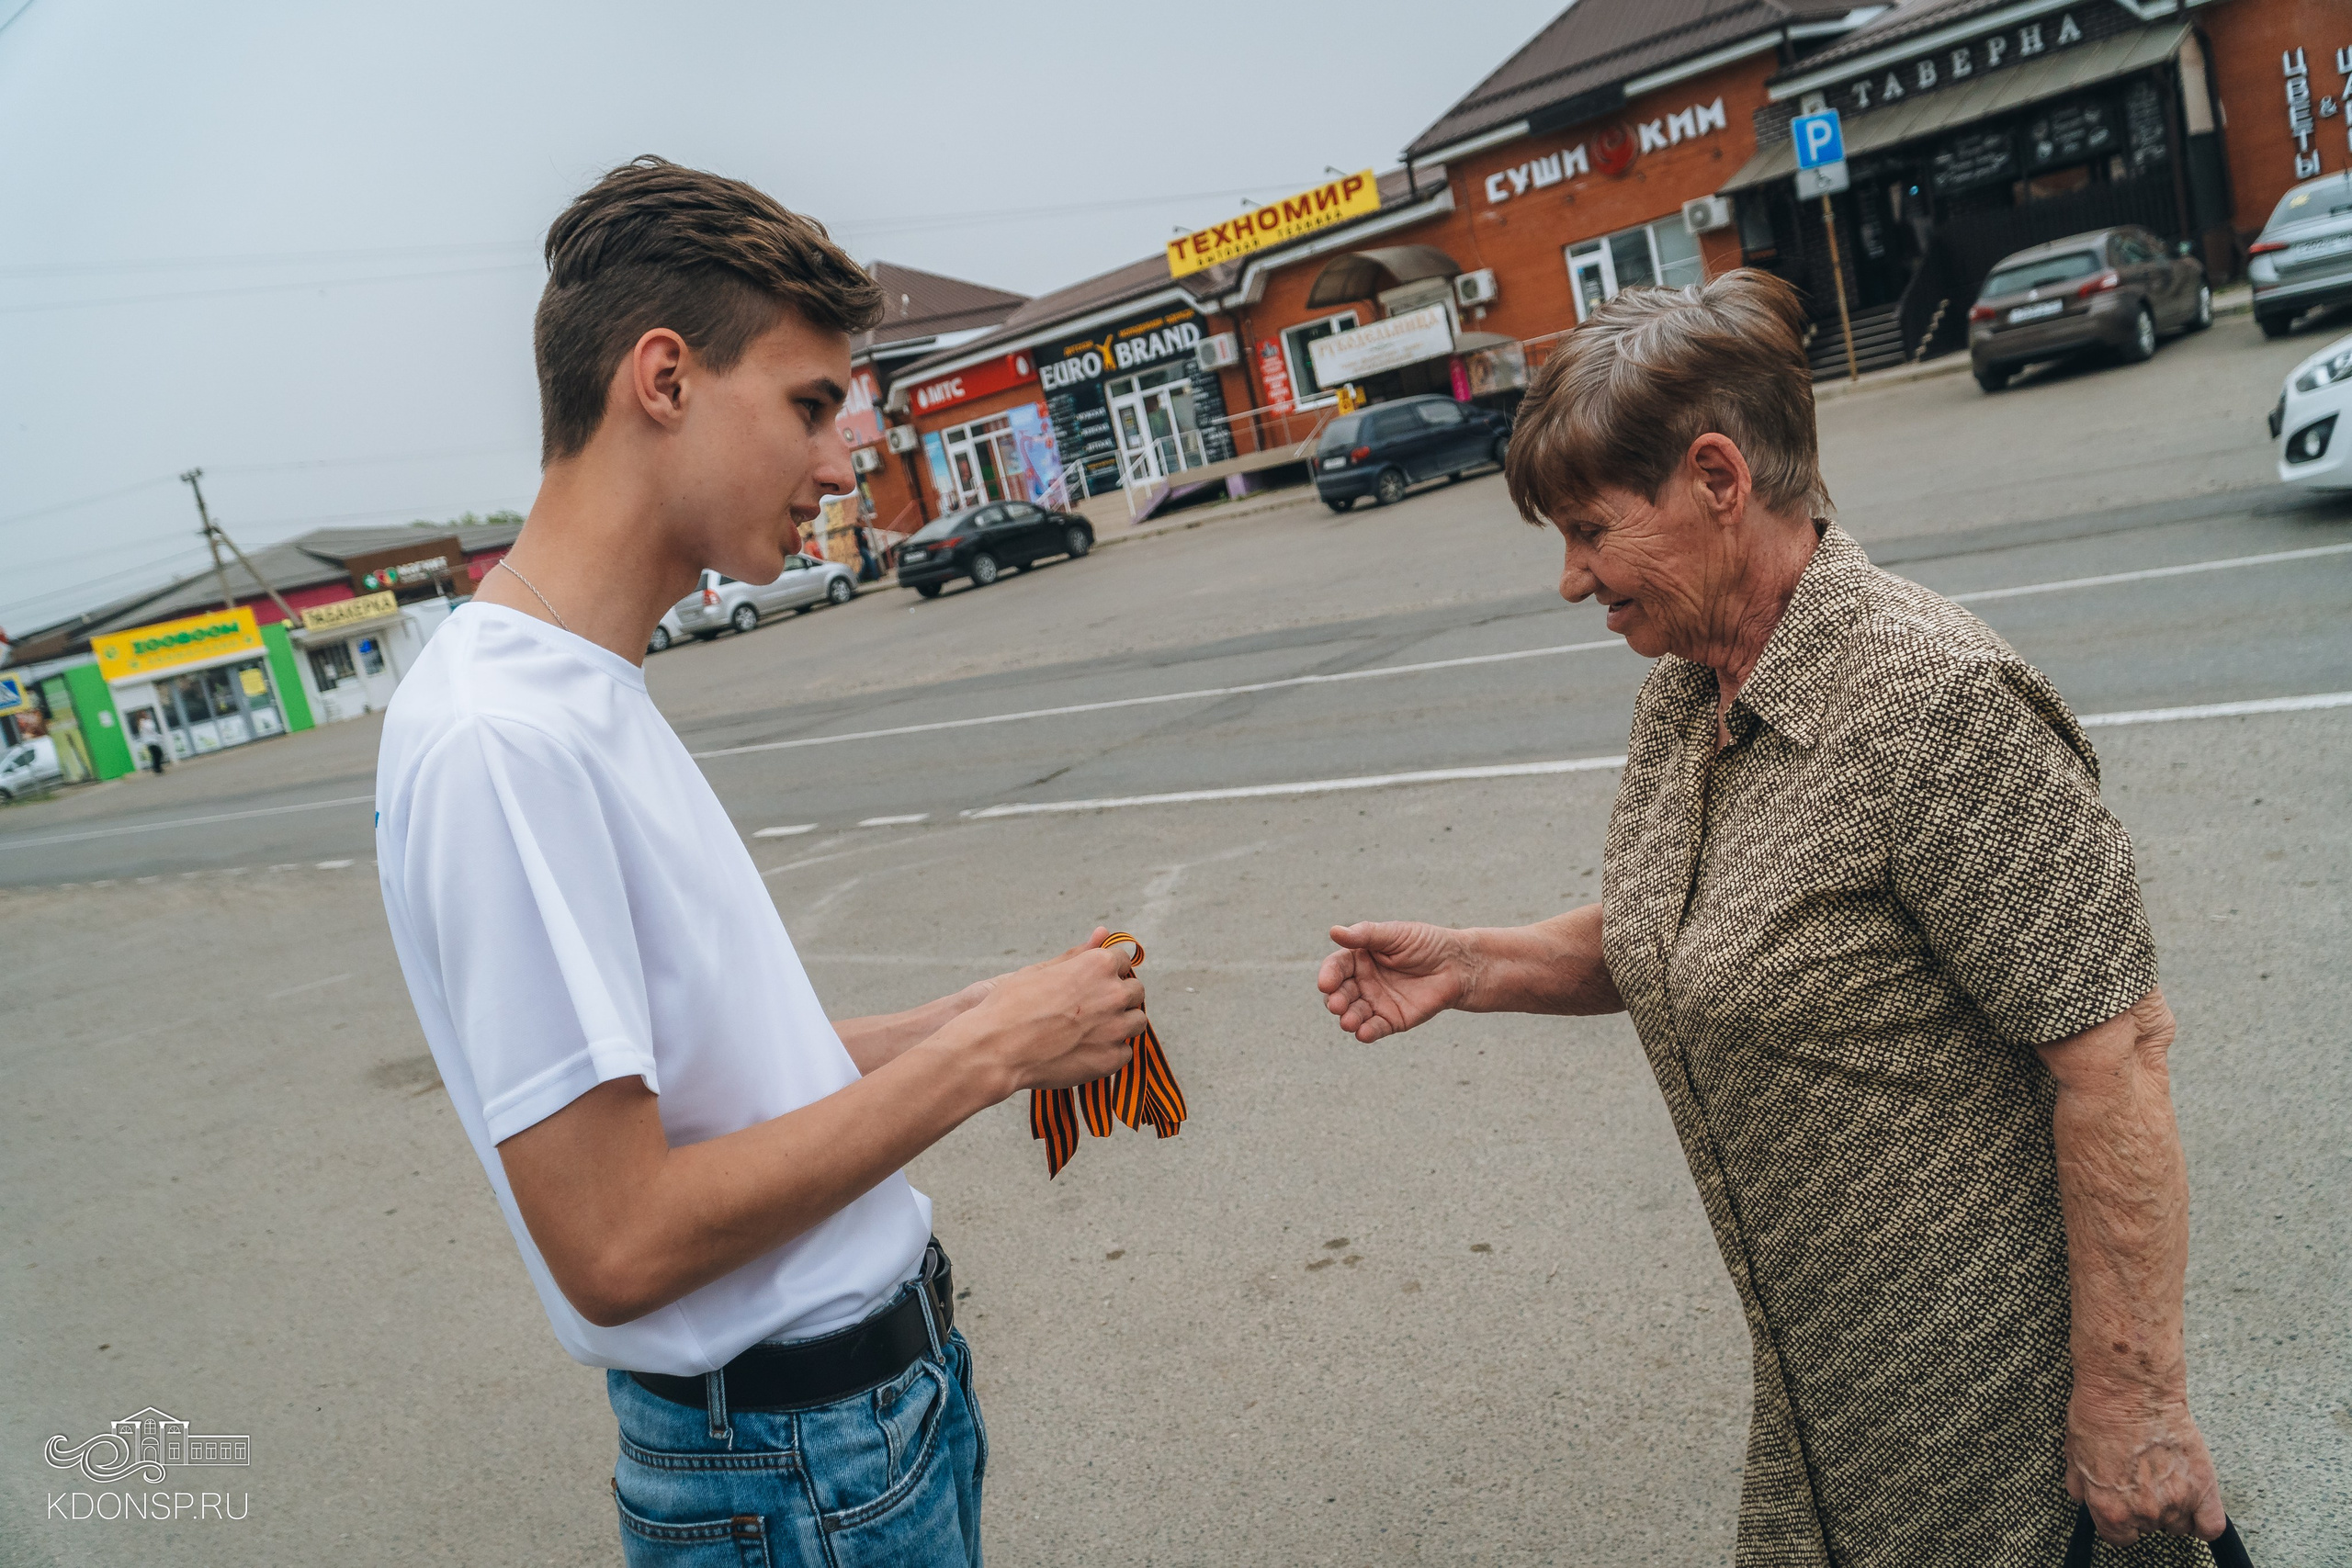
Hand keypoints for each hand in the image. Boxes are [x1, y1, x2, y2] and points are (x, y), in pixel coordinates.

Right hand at [949, 932, 1145, 1097]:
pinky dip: (1110, 1052)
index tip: (1093, 984)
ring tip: (1091, 1031)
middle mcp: (1114, 993)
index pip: (1123, 961)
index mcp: (1099, 965)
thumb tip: (1103, 932)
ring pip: (1137, 1022)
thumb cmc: (1012, 1006)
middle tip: (1091, 1009)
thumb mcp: (1042, 970)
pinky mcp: (1110, 1059)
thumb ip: (1079, 954)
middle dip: (1118, 997)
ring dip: (1120, 1024)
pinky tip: (1086, 1051)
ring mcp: (1115, 1028)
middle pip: (1135, 992)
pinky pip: (1125, 1053)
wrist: (996, 1048)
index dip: (1107, 972)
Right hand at [1318, 921, 1470, 1042]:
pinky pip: (1375, 1029)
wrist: (1458, 966)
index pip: (1336, 967)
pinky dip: (1366, 1032)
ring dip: (1348, 1018)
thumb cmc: (1427, 944)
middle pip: (1340, 993)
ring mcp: (1376, 1002)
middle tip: (1336, 1004)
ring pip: (1353, 1014)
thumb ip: (1366, 935)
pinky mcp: (1392, 1020)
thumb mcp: (1395, 934)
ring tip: (1348, 1021)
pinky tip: (1363, 1032)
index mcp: (1360, 958)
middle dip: (1335, 1000)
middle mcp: (1363, 981)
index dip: (1329, 975)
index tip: (1326, 983)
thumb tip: (1334, 931)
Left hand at [2064, 1392, 2224, 1544]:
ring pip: (2179, 1525)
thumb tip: (2082, 1497)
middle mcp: (2145, 1513)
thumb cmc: (2100, 1416)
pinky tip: (2196, 1506)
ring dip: (2174, 1508)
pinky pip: (2212, 1526)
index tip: (2122, 1507)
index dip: (2120, 1521)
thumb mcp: (2073, 1454)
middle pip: (2150, 1528)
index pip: (2119, 1537)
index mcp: (2110, 1510)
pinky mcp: (2203, 1487)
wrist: (2130, 1391)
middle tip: (2142, 1479)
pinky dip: (2205, 1521)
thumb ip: (2080, 1486)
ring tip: (2165, 1478)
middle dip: (2145, 1508)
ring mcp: (2177, 1501)